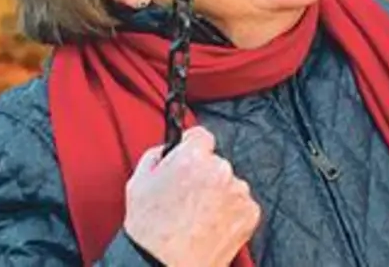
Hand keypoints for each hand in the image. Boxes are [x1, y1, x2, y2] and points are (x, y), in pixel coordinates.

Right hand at [122, 126, 261, 266]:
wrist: (165, 266)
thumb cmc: (150, 231)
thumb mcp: (138, 183)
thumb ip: (157, 155)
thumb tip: (169, 148)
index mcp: (193, 157)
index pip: (201, 135)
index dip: (193, 147)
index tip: (191, 156)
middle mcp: (220, 169)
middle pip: (216, 163)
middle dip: (204, 176)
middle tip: (187, 198)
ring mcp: (238, 191)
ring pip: (230, 184)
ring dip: (219, 195)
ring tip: (197, 218)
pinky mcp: (250, 213)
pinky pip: (241, 205)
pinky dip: (230, 213)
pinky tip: (211, 226)